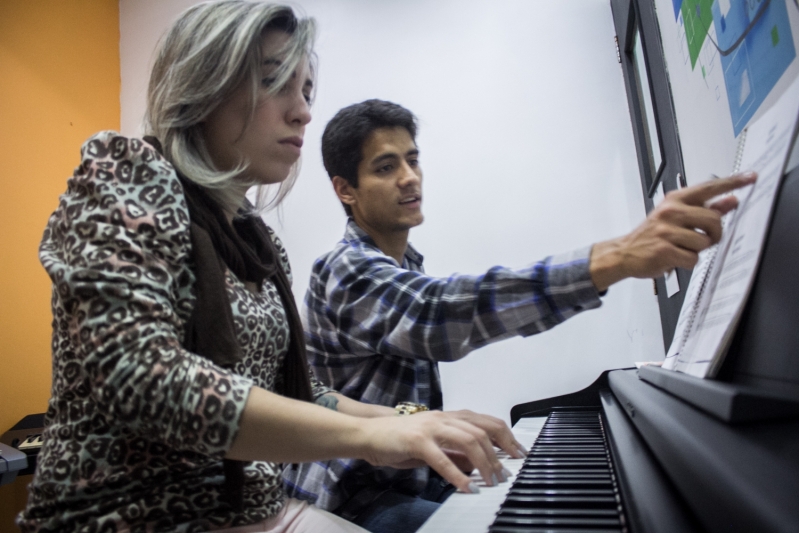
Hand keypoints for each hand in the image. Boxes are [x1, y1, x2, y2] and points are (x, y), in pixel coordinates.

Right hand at [356, 410, 516, 492]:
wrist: (368, 434)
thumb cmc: (399, 440)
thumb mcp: (433, 445)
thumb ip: (455, 451)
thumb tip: (477, 464)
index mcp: (449, 416)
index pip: (486, 421)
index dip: (506, 437)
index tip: (518, 454)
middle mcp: (443, 417)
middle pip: (482, 430)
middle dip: (500, 453)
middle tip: (506, 473)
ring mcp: (430, 427)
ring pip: (468, 440)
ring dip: (484, 463)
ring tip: (490, 481)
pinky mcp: (417, 441)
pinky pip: (443, 459)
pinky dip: (458, 475)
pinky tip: (467, 487)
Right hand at [589, 172, 756, 290]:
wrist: (624, 253)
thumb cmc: (652, 235)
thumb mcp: (677, 217)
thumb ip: (706, 209)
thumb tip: (731, 200)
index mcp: (674, 201)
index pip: (709, 187)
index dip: (732, 182)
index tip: (750, 178)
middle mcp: (670, 212)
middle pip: (713, 219)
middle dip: (714, 234)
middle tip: (702, 239)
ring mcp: (666, 231)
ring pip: (704, 242)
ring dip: (696, 250)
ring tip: (681, 248)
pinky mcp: (664, 250)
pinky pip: (692, 258)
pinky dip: (687, 262)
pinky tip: (674, 258)